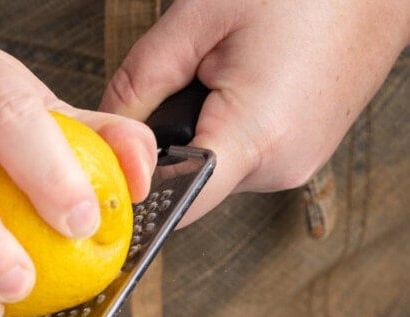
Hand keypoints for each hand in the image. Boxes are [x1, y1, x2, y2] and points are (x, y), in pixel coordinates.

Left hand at [100, 0, 409, 224]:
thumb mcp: (200, 16)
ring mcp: (298, 163)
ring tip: (232, 66)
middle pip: (193, 182)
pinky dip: (233, 124)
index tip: (112, 181)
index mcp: (256, 136)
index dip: (140, 194)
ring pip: (220, 167)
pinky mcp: (306, 152)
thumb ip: (141, 80)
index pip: (178, 202)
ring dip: (206, 127)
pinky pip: (248, 154)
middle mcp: (281, 166)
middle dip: (173, 139)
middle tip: (190, 75)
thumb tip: (105, 131)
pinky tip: (252, 77)